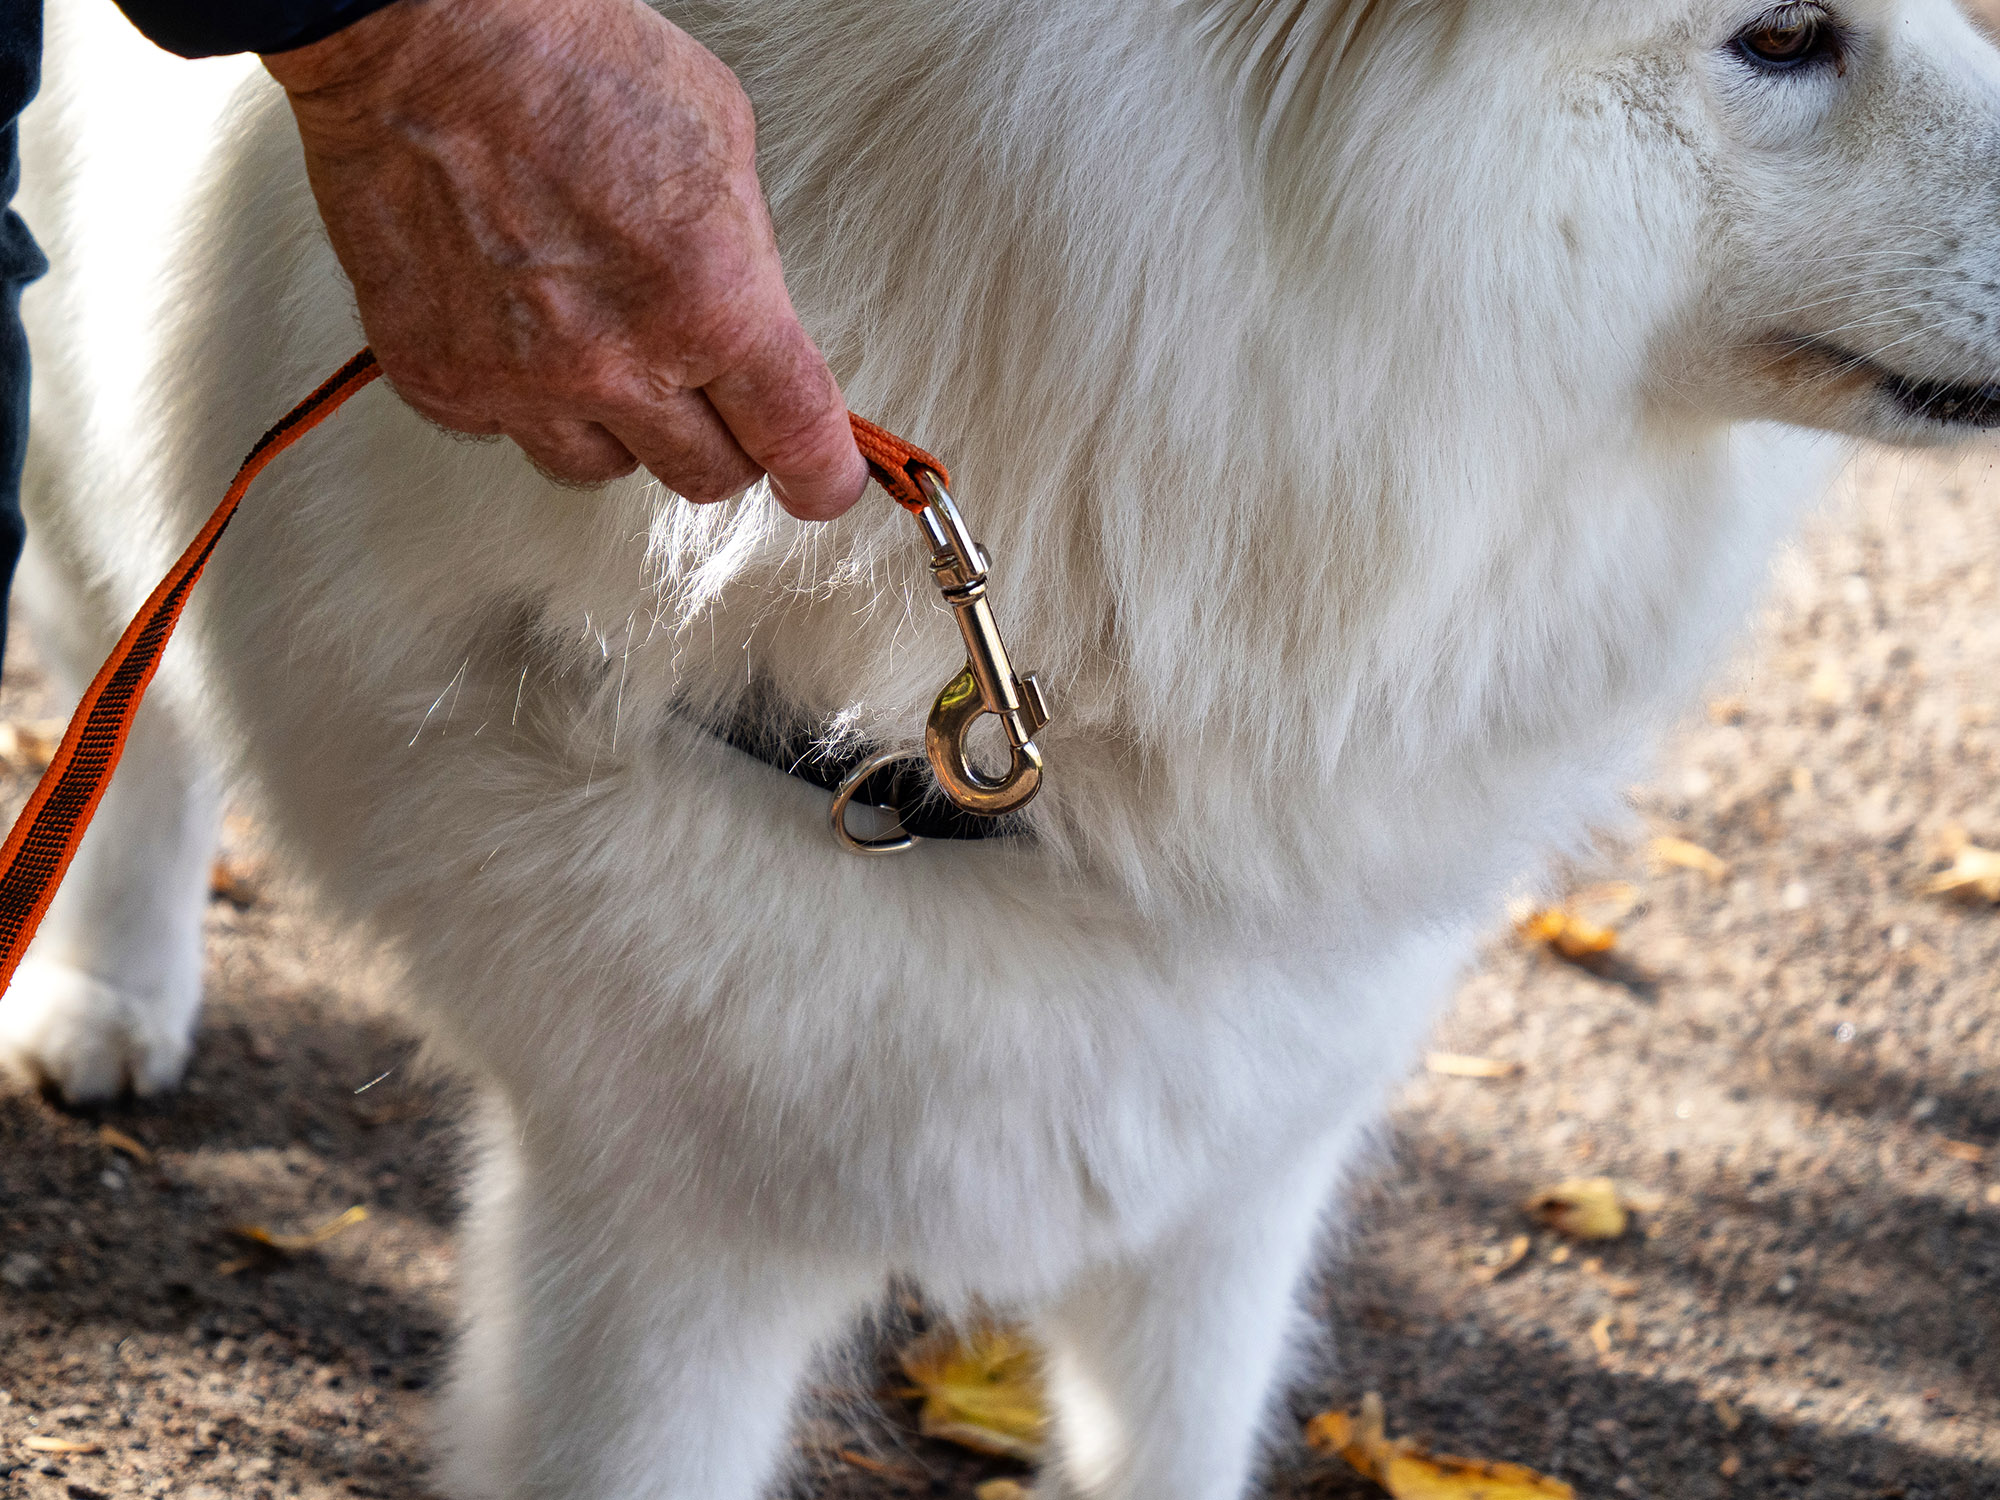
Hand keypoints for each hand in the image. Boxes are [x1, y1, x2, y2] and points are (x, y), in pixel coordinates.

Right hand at [262, 0, 865, 519]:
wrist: (422, 35)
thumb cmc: (568, 61)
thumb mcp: (719, 141)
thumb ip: (746, 258)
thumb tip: (756, 322)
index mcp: (710, 305)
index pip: (794, 439)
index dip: (819, 475)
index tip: (821, 484)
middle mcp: (616, 362)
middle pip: (704, 476)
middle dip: (719, 439)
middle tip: (707, 397)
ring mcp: (521, 382)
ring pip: (602, 467)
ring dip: (617, 425)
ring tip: (600, 345)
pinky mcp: (440, 379)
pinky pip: (503, 429)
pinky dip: (520, 395)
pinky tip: (518, 328)